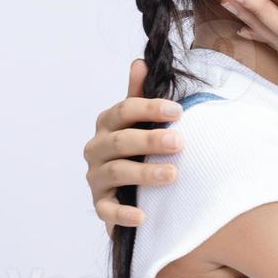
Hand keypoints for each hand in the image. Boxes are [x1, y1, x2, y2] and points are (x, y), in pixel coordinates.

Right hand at [83, 59, 183, 235]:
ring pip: (117, 173)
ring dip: (145, 173)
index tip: (179, 111)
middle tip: (180, 143)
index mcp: (107, 125)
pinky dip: (124, 214)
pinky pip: (107, 211)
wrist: (129, 189)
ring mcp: (96, 178)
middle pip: (121, 142)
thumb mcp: (139, 121)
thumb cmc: (137, 148)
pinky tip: (143, 216)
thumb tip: (140, 62)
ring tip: (173, 175)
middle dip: (151, 141)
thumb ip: (139, 95)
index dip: (150, 109)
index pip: (124, 111)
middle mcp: (96, 149)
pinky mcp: (100, 205)